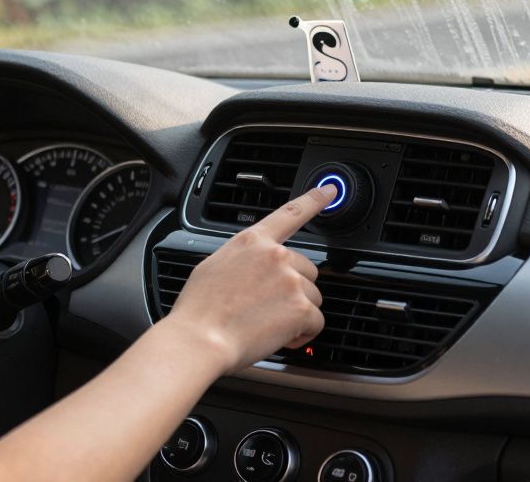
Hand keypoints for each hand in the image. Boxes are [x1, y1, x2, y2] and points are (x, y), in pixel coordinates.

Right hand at [164, 184, 334, 372]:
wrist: (199, 339)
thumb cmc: (199, 310)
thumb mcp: (213, 268)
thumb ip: (242, 261)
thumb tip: (249, 270)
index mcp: (252, 242)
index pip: (289, 214)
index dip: (313, 200)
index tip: (329, 190)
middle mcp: (275, 255)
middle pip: (307, 270)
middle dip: (294, 290)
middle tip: (267, 307)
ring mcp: (290, 280)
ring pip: (313, 298)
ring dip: (297, 313)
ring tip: (266, 324)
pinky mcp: (301, 307)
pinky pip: (316, 322)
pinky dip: (303, 334)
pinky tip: (279, 337)